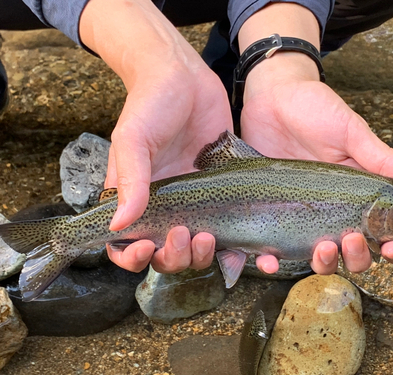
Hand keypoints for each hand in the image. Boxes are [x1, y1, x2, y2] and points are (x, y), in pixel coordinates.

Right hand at [80, 0, 230, 272]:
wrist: (185, 77)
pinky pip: (230, 227)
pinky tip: (245, 248)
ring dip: (203, 255)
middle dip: (175, 257)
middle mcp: (166, 206)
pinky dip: (236, 245)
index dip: (133, 257)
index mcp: (137, 198)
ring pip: (199, 247)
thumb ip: (128, 180)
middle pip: (167, 253)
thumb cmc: (149, 104)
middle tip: (185, 236)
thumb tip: (119, 225)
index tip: (146, 249)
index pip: (127, 244)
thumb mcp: (133, 139)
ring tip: (210, 238)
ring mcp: (197, 201)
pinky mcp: (223, 191)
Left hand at [241, 52, 392, 274]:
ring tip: (322, 248)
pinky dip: (273, 262)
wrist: (272, 98)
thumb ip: (382, 158)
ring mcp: (302, 214)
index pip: (382, 231)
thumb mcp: (350, 133)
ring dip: (324, 263)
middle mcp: (333, 210)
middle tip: (350, 240)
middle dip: (358, 257)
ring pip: (319, 256)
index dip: (392, 246)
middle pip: (353, 252)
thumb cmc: (315, 110)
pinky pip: (274, 247)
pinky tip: (271, 262)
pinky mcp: (273, 213)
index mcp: (359, 193)